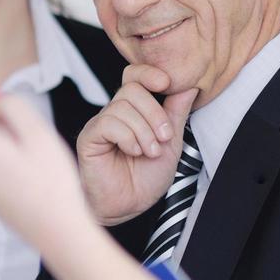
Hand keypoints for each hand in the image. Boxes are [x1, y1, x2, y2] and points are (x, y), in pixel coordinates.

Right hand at [75, 65, 196, 225]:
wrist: (129, 206)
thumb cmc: (146, 178)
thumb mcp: (171, 142)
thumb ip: (177, 113)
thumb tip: (190, 86)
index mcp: (134, 110)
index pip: (135, 76)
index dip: (150, 73)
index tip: (167, 83)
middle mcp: (115, 113)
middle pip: (132, 88)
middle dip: (155, 113)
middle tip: (165, 138)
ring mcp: (101, 124)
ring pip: (122, 106)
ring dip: (144, 131)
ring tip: (150, 152)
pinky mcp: (90, 138)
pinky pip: (109, 123)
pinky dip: (128, 138)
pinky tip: (133, 153)